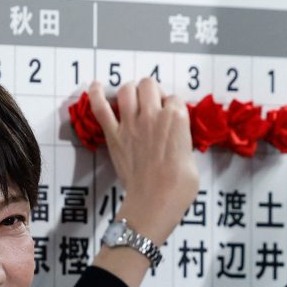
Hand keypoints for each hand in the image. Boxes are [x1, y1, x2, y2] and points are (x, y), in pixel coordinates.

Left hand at [88, 78, 198, 244]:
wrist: (155, 201)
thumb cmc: (178, 186)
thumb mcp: (191, 157)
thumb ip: (182, 140)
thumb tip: (176, 139)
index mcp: (176, 117)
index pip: (173, 97)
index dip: (171, 106)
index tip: (169, 116)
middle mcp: (153, 115)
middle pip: (149, 85)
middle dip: (150, 91)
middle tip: (150, 104)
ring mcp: (131, 124)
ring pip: (127, 90)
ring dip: (130, 91)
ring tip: (131, 99)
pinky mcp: (114, 136)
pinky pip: (101, 108)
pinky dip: (96, 95)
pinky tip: (95, 86)